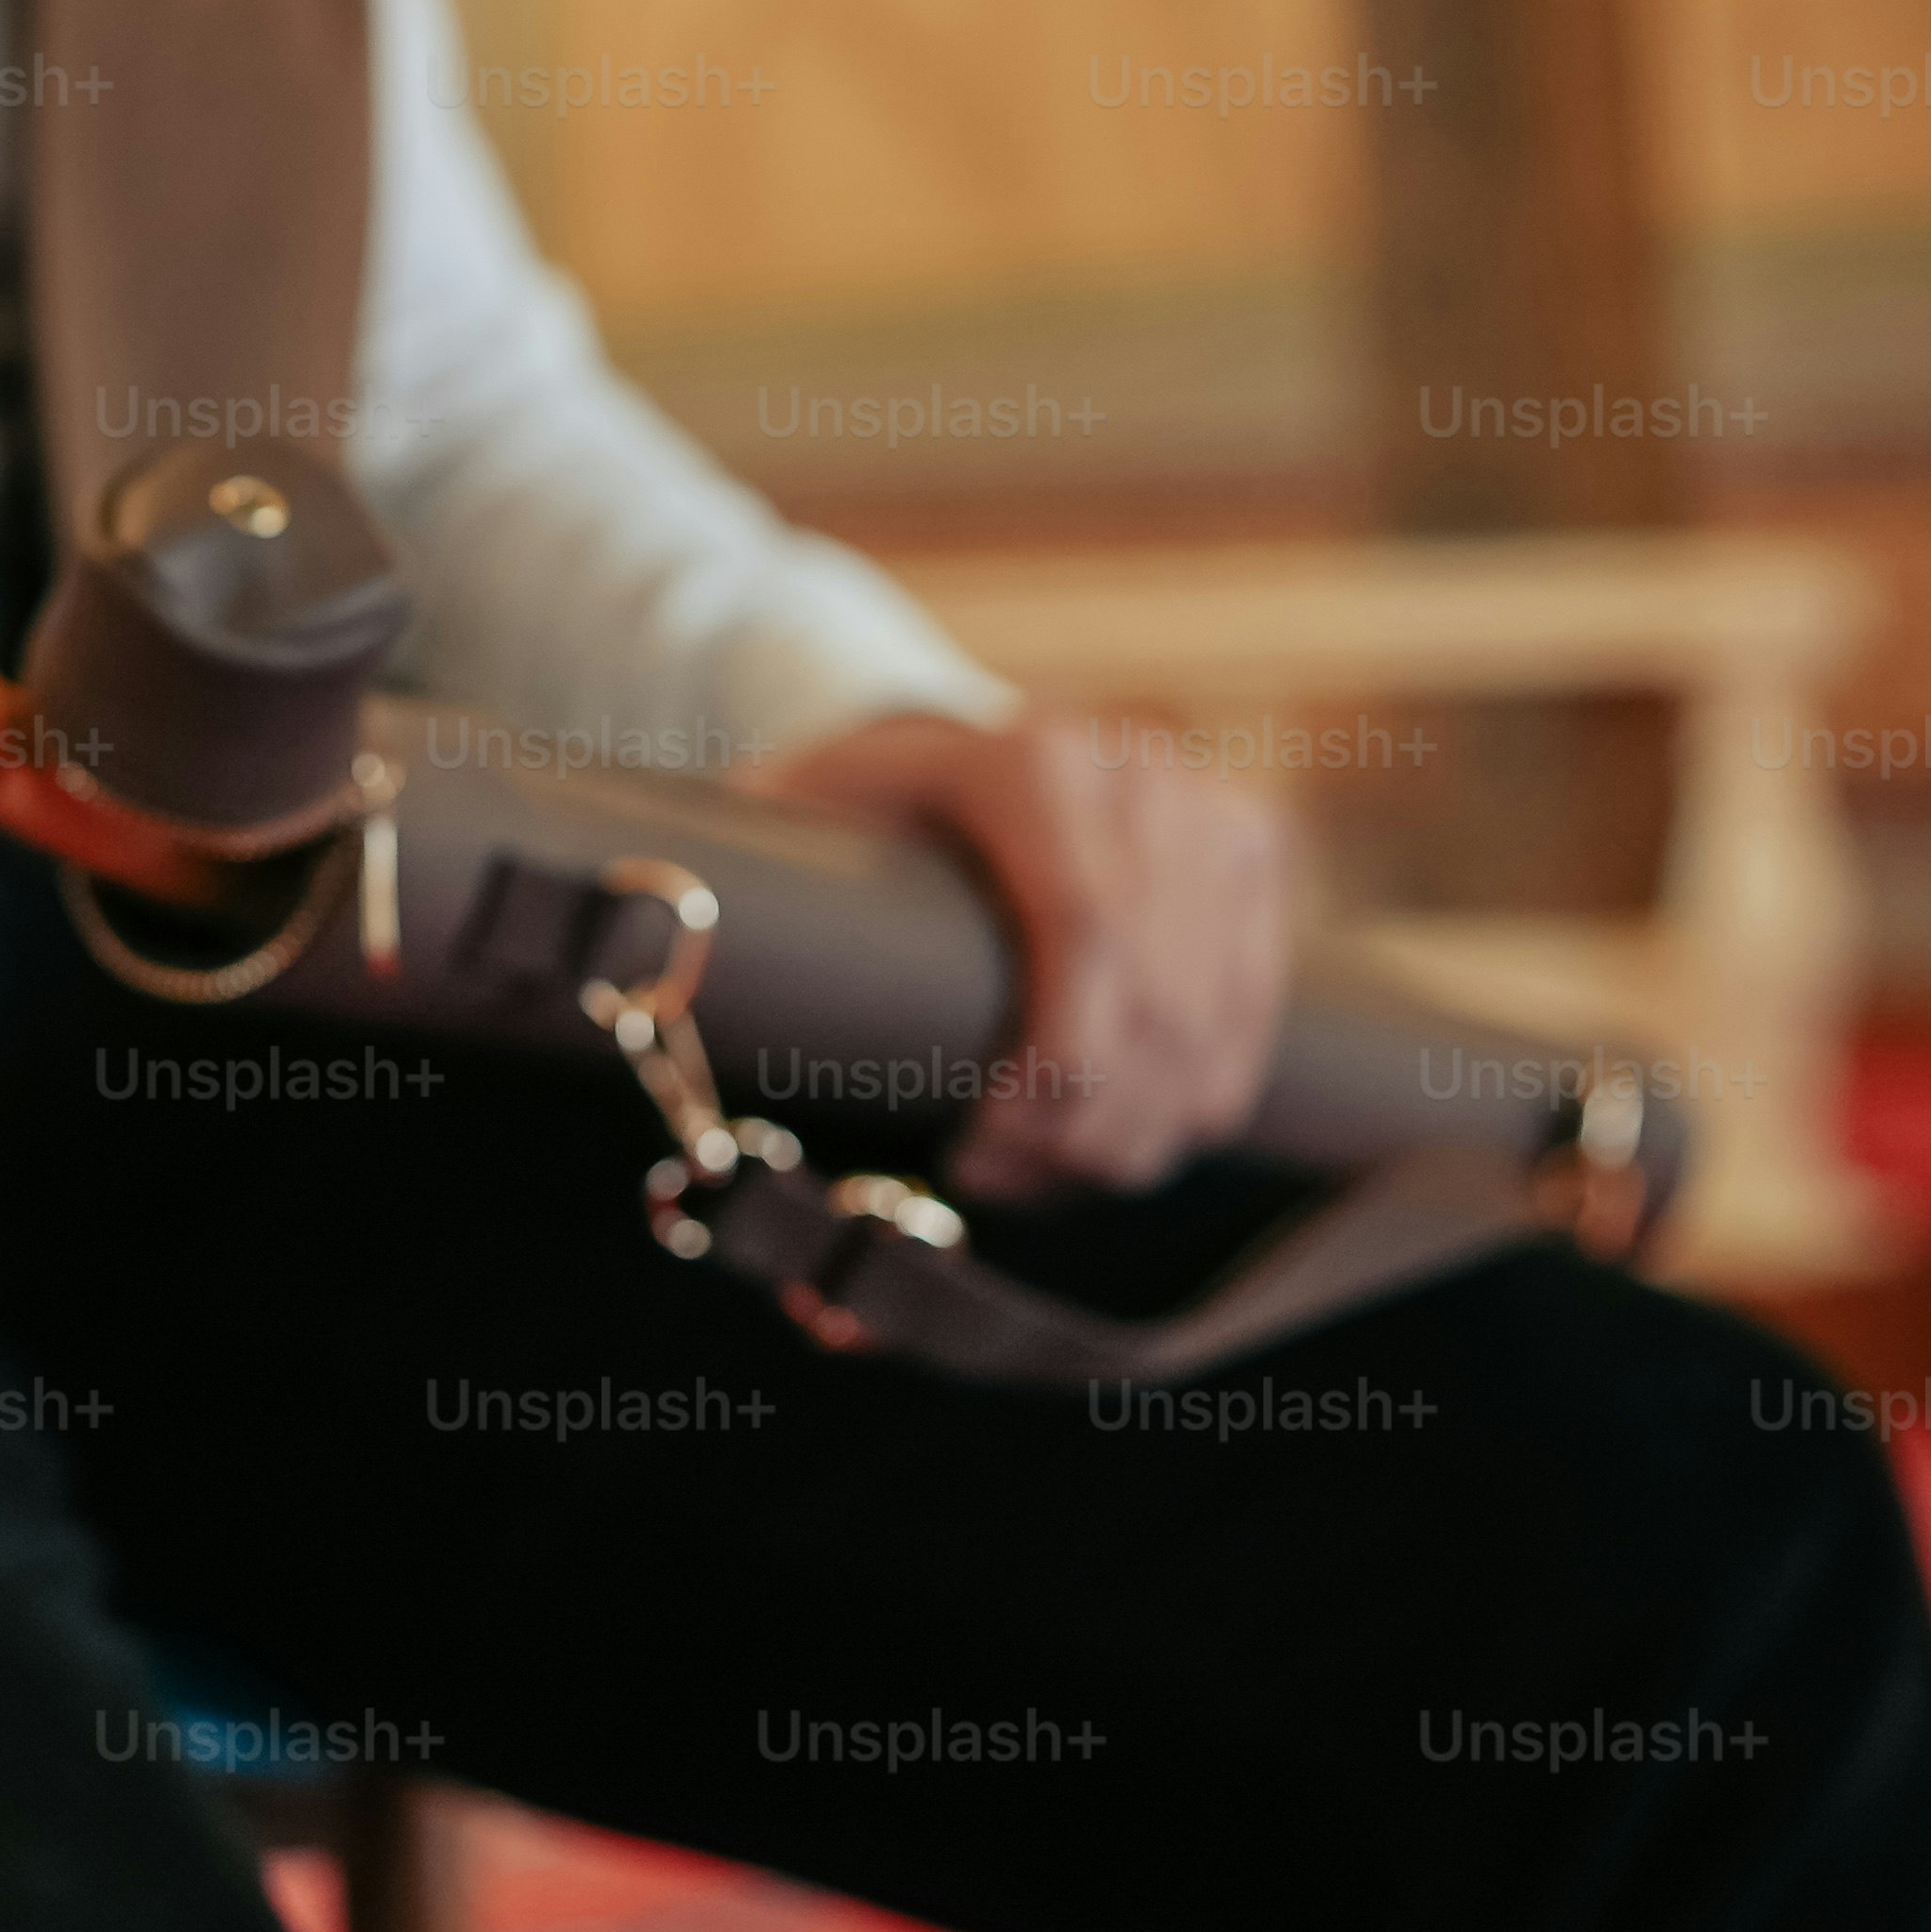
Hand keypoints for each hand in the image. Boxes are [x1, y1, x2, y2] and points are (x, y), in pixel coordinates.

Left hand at [752, 705, 1290, 1203]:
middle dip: (1085, 1132)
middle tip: (999, 1183)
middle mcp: (1134, 766)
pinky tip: (1120, 1136)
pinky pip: (1253, 1021)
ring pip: (1212, 1029)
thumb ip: (733, 924)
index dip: (1050, 1072)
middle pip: (1154, 1003)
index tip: (976, 1155)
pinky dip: (1195, 1104)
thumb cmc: (841, 817)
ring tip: (1044, 1170)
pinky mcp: (1254, 853)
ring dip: (1138, 1136)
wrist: (932, 748)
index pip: (1085, 932)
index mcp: (1025, 758)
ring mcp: (1209, 805)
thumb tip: (677, 1069)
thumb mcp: (779, 839)